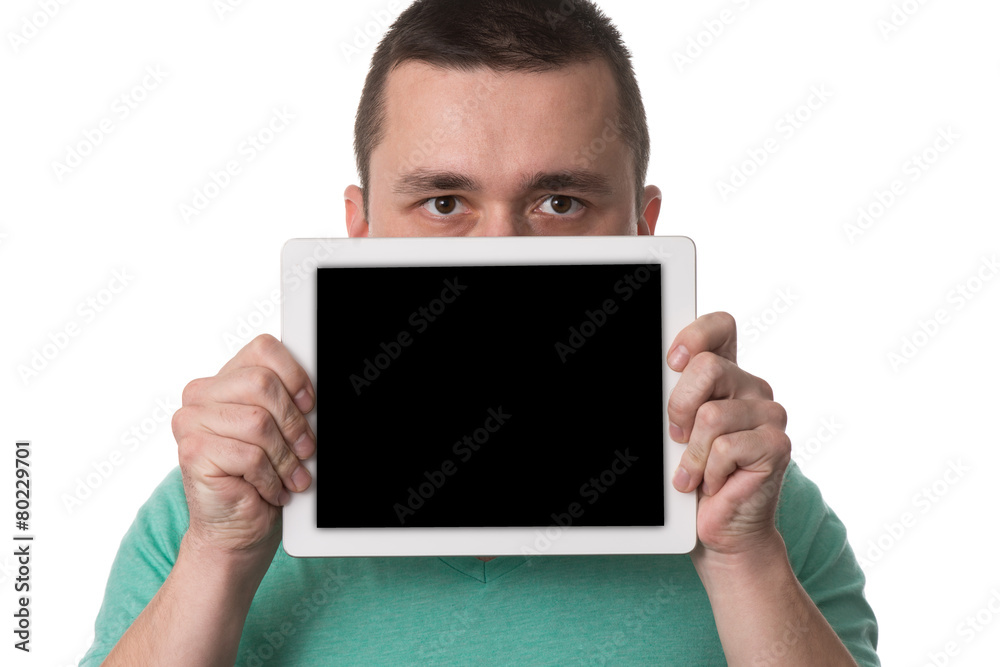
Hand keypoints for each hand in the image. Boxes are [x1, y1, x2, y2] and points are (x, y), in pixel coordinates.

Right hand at [171, 334, 315, 559]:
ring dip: (285, 457)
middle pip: (263, 383)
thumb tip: (316, 394)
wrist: (239, 528)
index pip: (263, 349)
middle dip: (294, 422)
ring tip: (291, 476)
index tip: (310, 404)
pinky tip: (270, 489)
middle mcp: (200, 395)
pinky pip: (250, 455)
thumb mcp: (282, 431)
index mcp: (224, 380)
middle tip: (306, 450)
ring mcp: (190, 422)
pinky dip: (270, 478)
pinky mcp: (192, 452)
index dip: (295, 375)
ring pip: (259, 422)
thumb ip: (289, 402)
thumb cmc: (263, 478)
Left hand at [667, 312, 790, 557]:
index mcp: (728, 374)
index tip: (672, 362)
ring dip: (691, 452)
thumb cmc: (694, 476)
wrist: (720, 529)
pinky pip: (724, 448)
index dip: (695, 335)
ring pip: (711, 415)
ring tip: (696, 470)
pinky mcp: (777, 445)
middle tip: (677, 438)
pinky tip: (714, 484)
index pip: (720, 326)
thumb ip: (676, 397)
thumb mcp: (676, 428)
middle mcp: (752, 388)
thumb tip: (662, 373)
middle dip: (678, 407)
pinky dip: (707, 472)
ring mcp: (770, 415)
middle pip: (707, 368)